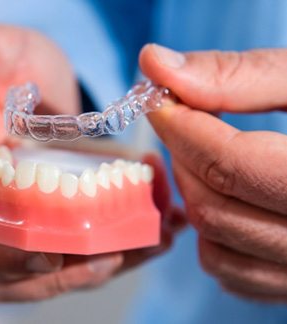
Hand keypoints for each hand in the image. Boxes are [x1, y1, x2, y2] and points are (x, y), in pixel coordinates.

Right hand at [0, 24, 183, 301]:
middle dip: (54, 278)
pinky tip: (158, 233)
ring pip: (44, 275)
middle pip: (0, 277)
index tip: (44, 256)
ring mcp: (13, 226)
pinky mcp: (48, 224)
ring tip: (145, 244)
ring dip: (94, 270)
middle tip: (108, 255)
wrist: (32, 78)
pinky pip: (75, 254)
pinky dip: (116, 252)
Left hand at [140, 44, 286, 302]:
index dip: (179, 127)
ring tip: (208, 155)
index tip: (159, 100)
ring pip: (215, 245)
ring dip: (194, 195)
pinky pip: (231, 272)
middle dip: (185, 157)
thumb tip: (154, 63)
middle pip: (213, 208)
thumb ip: (240, 75)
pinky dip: (212, 234)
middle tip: (189, 122)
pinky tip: (229, 196)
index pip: (230, 164)